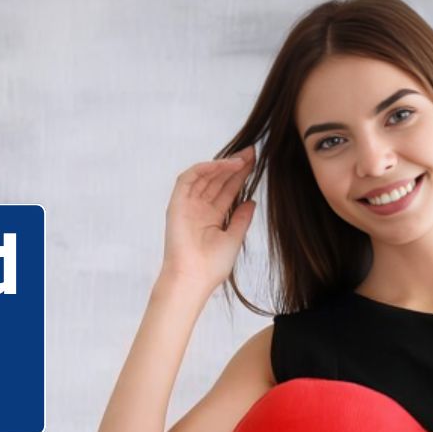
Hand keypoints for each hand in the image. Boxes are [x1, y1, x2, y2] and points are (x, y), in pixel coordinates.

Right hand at [159, 144, 256, 291]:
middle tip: (252, 153)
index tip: (256, 164)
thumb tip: (251, 200)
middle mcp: (199, 209)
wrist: (193, 278)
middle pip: (217, 181)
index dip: (240, 176)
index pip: (227, 191)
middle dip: (234, 166)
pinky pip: (188, 179)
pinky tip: (223, 165)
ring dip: (221, 165)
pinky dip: (204, 169)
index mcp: (212, 218)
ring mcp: (187, 206)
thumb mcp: (234, 238)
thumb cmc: (211, 266)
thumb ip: (241, 218)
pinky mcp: (176, 204)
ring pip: (204, 177)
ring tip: (242, 159)